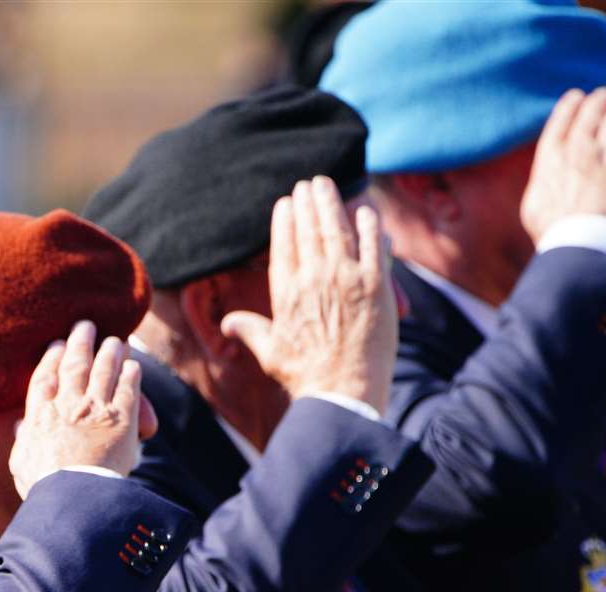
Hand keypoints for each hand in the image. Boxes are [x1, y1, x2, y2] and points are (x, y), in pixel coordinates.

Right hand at [9, 321, 152, 498]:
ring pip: (104, 369)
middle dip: (80, 342)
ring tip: (115, 341)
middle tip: (85, 326)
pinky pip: (129, 388)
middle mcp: (68, 404)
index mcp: (41, 414)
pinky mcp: (122, 419)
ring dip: (110, 351)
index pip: (45, 376)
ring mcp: (96, 409)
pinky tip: (133, 365)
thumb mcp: (21, 463)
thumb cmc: (44, 486)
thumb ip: (23, 441)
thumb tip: (22, 428)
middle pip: (75, 364)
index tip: (56, 344)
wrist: (74, 496)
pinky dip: (131, 374)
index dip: (51, 357)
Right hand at [220, 176, 396, 413]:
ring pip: (338, 228)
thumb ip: (249, 331)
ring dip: (332, 203)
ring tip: (328, 186)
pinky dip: (370, 224)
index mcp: (287, 292)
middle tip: (310, 184)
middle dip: (309, 202)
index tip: (286, 203)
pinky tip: (366, 211)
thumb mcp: (270, 352)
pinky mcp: (376, 285)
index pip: (284, 244)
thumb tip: (228, 325)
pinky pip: (374, 244)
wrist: (342, 393)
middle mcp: (314, 278)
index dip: (286, 220)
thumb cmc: (305, 377)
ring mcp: (347, 278)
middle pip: (310, 229)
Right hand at [520, 85, 605, 241]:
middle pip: (593, 110)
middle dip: (601, 99)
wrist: (583, 245)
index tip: (579, 97)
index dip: (573, 103)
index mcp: (551, 156)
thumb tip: (548, 169)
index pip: (563, 116)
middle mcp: (580, 147)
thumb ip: (542, 178)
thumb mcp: (532, 204)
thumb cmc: (554, 233)